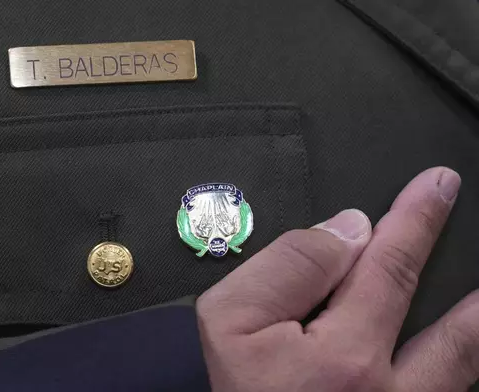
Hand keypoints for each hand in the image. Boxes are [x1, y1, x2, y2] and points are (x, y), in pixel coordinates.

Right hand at [197, 167, 478, 390]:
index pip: (390, 266)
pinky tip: (453, 362)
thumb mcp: (231, 320)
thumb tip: (345, 231)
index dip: (415, 220)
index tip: (434, 188)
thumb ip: (288, 266)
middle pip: (455, 329)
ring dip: (478, 334)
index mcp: (345, 356)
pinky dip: (454, 375)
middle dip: (470, 281)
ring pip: (460, 373)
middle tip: (473, 236)